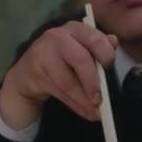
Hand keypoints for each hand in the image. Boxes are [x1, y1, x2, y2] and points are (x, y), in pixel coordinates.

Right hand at [0, 21, 118, 127]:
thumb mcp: (80, 48)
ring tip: (95, 112)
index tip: (110, 67)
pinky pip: (60, 93)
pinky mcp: (36, 74)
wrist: (27, 72)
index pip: (93, 38)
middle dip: (93, 82)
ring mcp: (43, 55)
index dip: (105, 53)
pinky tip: (85, 112)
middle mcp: (56, 37)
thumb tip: (114, 42)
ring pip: (68, 82)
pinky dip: (75, 105)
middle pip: (80, 59)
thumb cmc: (62, 59)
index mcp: (74, 29)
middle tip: (101, 99)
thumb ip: (98, 45)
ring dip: (84, 100)